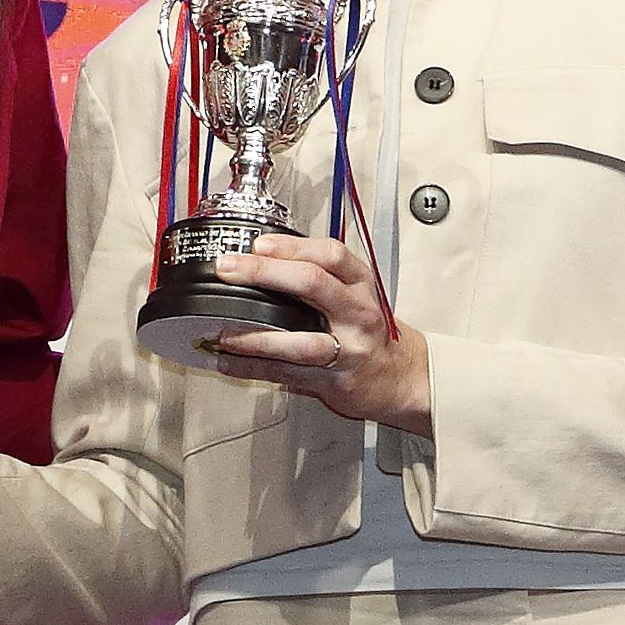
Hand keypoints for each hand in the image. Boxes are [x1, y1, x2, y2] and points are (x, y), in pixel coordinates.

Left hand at [206, 234, 431, 433]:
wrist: (399, 376)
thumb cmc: (369, 330)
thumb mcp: (354, 293)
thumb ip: (318, 276)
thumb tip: (262, 258)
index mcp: (360, 284)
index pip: (330, 255)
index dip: (292, 246)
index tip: (259, 244)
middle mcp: (357, 313)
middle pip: (312, 284)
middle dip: (265, 273)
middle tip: (229, 269)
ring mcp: (348, 349)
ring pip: (300, 341)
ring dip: (256, 337)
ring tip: (224, 332)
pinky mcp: (334, 380)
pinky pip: (287, 373)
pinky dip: (252, 368)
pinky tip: (228, 362)